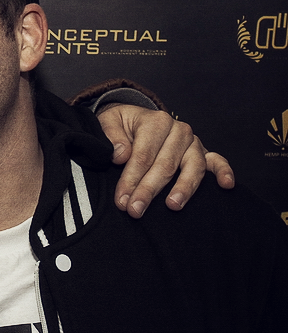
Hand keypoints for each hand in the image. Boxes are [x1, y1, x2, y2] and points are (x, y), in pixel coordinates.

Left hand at [97, 104, 234, 217]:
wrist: (133, 121)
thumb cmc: (119, 127)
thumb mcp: (106, 123)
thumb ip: (111, 137)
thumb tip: (121, 155)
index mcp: (155, 122)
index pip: (143, 155)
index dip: (131, 179)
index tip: (122, 200)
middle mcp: (178, 131)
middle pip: (165, 165)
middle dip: (149, 190)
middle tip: (135, 211)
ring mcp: (193, 142)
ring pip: (192, 167)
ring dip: (183, 188)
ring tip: (172, 205)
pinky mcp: (202, 152)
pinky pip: (217, 161)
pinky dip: (224, 171)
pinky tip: (226, 185)